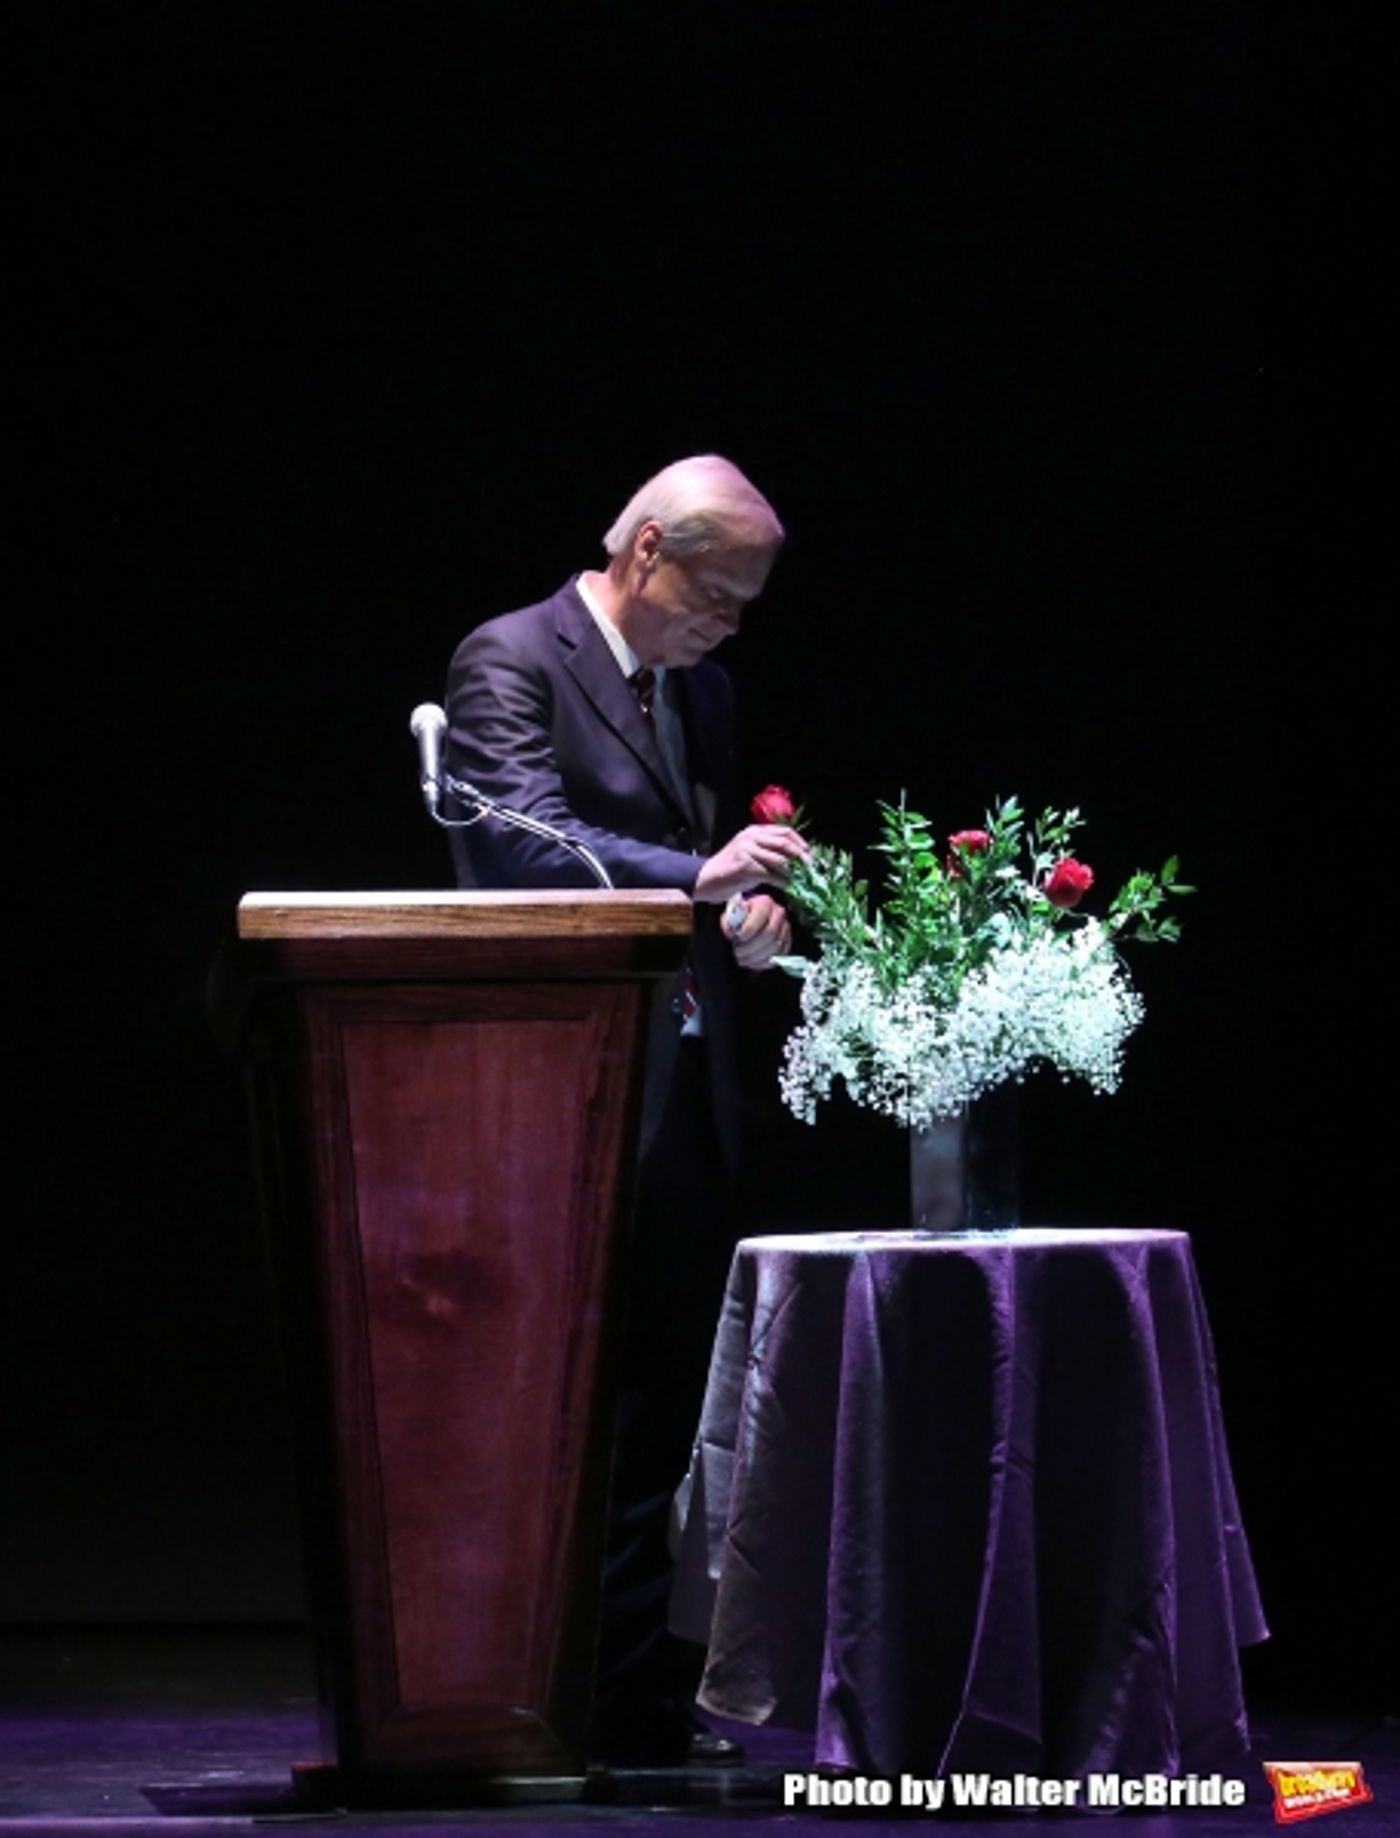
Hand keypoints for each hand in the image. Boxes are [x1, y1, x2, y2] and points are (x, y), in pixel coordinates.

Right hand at [693, 823, 807, 903]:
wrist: (706, 879)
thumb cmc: (730, 870)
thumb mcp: (750, 854)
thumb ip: (768, 852)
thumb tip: (795, 861)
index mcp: (754, 831)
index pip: (784, 831)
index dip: (800, 843)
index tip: (810, 855)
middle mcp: (751, 837)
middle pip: (785, 843)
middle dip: (801, 856)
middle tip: (811, 869)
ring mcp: (747, 850)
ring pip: (780, 860)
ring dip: (794, 872)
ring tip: (802, 881)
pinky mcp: (746, 866)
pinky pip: (772, 874)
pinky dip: (783, 882)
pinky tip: (789, 888)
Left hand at [724, 893, 791, 969]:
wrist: (754, 915)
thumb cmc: (742, 914)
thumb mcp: (732, 913)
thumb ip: (729, 922)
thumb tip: (730, 933)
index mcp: (764, 903)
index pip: (758, 922)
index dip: (746, 934)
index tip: (735, 940)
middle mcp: (778, 913)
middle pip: (769, 934)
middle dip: (751, 948)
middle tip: (737, 953)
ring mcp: (786, 927)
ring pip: (775, 947)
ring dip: (757, 957)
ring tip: (742, 960)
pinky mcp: (788, 940)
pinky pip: (780, 955)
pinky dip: (765, 963)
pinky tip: (752, 963)